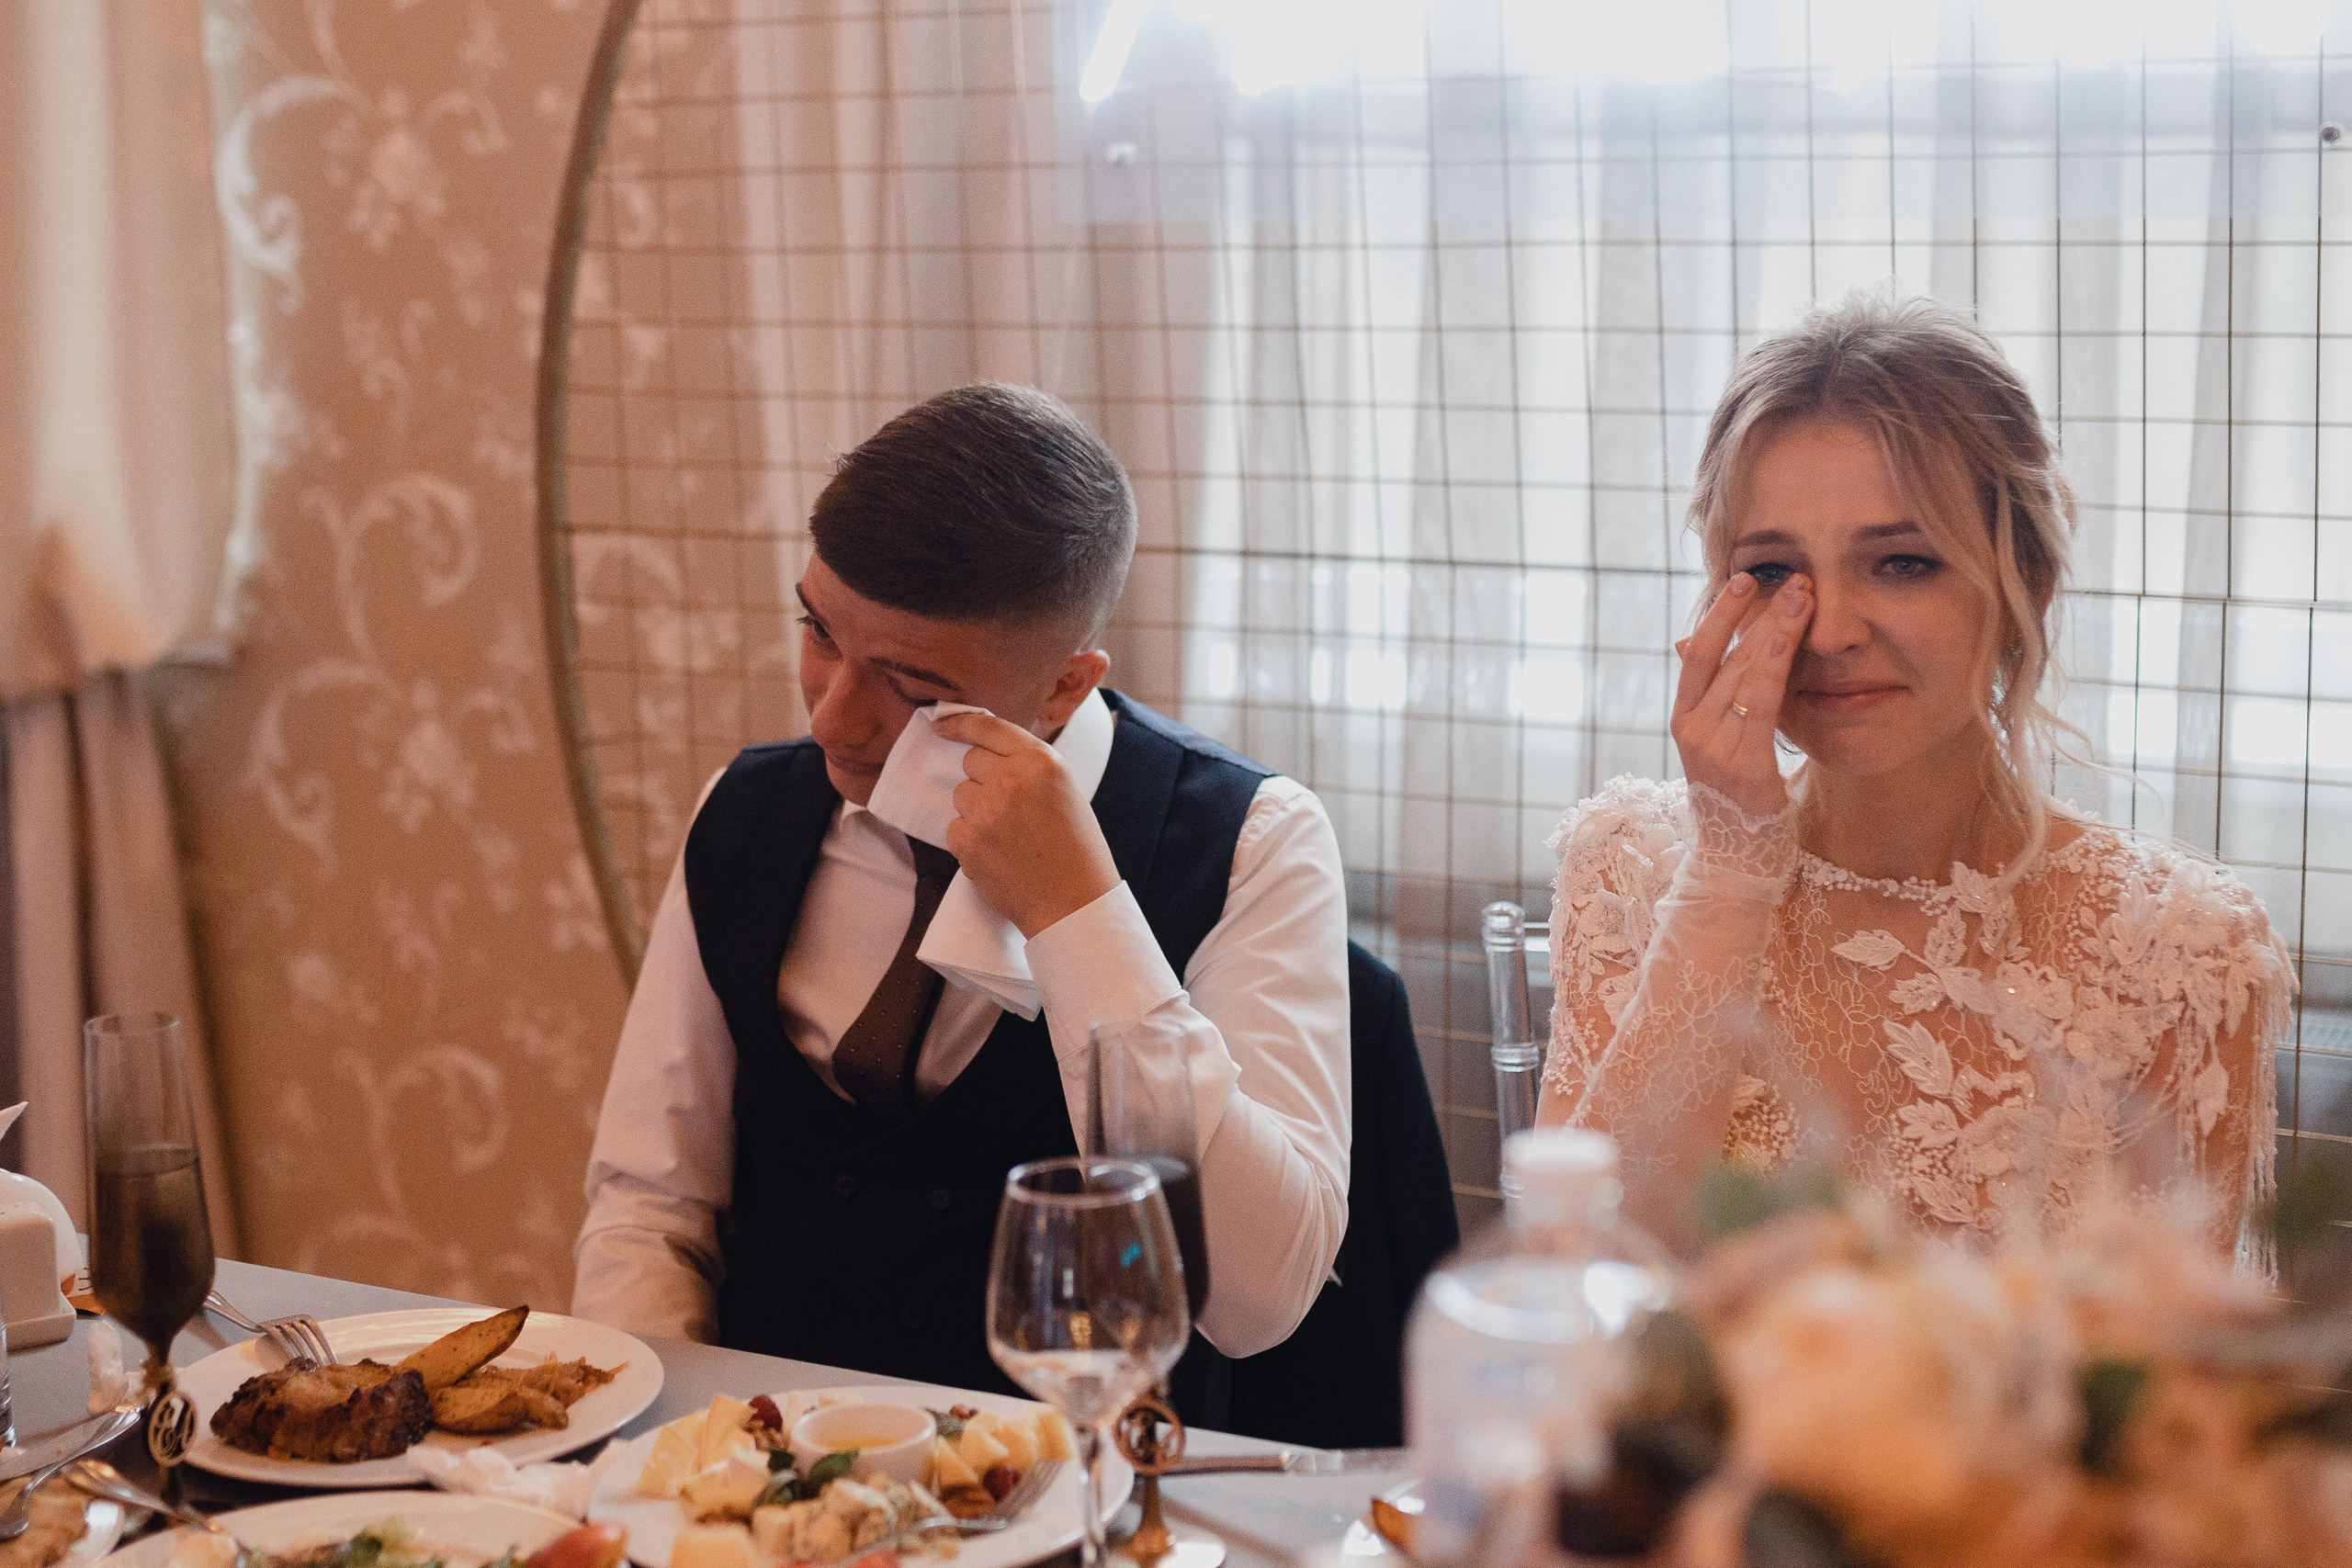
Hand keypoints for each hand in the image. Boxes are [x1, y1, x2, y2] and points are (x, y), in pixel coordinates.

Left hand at [931, 711, 1122, 938]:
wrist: (1073, 902)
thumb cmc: (1076, 848)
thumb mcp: (1064, 789)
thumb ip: (1028, 765)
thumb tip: (984, 752)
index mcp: (1041, 761)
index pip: (988, 727)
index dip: (960, 723)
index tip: (941, 724)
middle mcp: (1011, 780)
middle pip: (971, 761)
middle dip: (983, 777)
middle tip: (1009, 805)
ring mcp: (986, 811)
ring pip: (961, 794)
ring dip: (977, 809)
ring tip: (1009, 834)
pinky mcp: (967, 842)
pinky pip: (955, 827)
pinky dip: (971, 838)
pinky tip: (999, 853)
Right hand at [1670, 571, 1812, 819]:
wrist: (1734, 861)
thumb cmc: (1735, 798)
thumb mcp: (1719, 743)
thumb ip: (1715, 697)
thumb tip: (1685, 643)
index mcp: (1683, 721)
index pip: (1698, 654)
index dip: (1720, 615)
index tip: (1746, 579)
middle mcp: (1691, 731)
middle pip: (1725, 658)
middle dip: (1759, 615)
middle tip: (1793, 580)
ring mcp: (1714, 749)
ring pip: (1743, 676)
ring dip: (1775, 632)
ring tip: (1801, 599)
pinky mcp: (1744, 768)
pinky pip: (1760, 708)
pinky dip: (1774, 670)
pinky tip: (1790, 643)